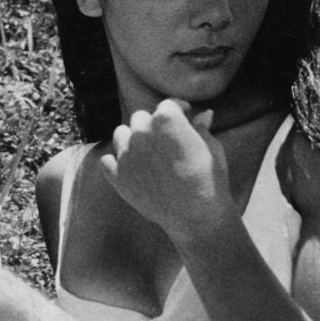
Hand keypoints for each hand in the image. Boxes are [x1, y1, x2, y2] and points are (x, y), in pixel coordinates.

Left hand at [100, 100, 231, 242]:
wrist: (196, 215)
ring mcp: (126, 153)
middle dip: (153, 125)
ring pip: (121, 134)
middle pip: (141, 118)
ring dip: (131, 139)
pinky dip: (116, 162)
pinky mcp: (116, 175)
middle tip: (164, 140)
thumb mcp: (211, 148)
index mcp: (165, 118)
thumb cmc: (209, 178)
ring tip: (145, 153)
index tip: (183, 116)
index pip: (168, 104)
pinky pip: (107, 160)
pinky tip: (130, 168)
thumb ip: (201, 128)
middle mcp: (141, 131)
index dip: (178, 110)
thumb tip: (204, 114)